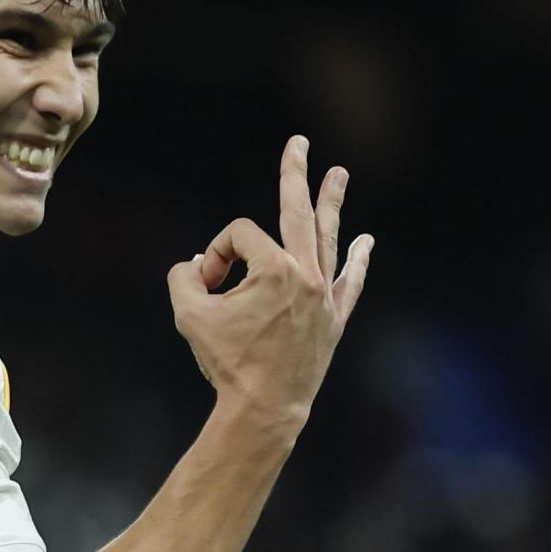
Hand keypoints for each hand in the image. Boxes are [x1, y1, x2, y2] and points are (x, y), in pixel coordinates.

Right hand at [166, 135, 373, 432]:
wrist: (264, 408)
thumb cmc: (227, 362)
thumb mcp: (189, 314)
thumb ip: (183, 278)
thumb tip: (195, 265)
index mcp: (275, 268)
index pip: (239, 236)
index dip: (216, 255)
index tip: (207, 286)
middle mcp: (306, 274)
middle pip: (297, 211)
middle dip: (294, 174)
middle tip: (299, 143)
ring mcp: (325, 295)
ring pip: (329, 237)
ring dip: (331, 204)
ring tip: (338, 174)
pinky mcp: (334, 318)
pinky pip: (350, 281)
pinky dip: (359, 261)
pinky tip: (367, 242)